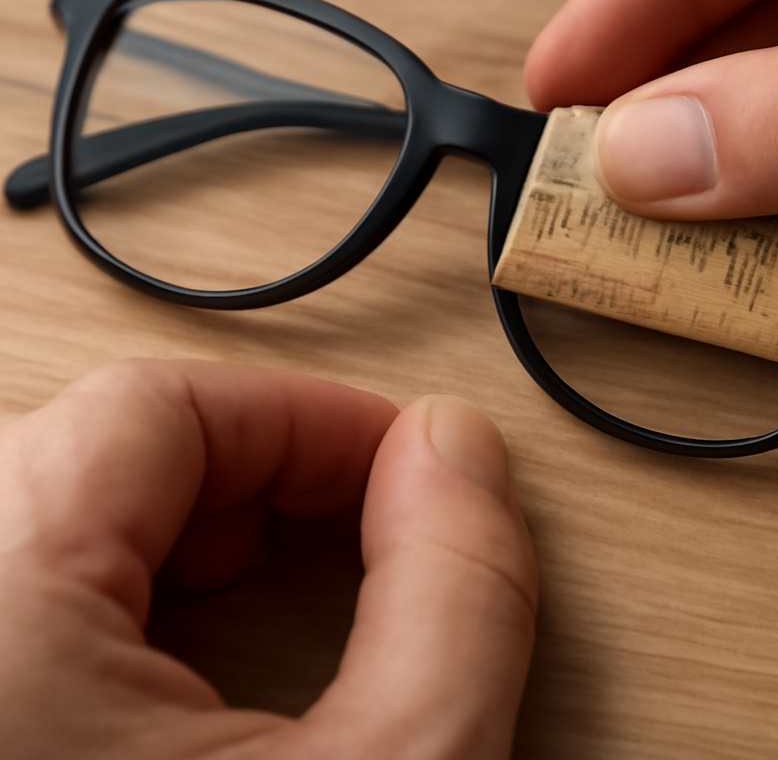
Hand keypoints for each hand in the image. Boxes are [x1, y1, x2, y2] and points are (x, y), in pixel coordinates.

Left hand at [0, 360, 536, 758]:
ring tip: (269, 568)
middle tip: (348, 512)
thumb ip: (453, 592)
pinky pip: (18, 588)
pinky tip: (180, 644)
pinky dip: (118, 585)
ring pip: (48, 511)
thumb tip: (457, 448)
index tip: (397, 456)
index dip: (306, 416)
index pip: (150, 411)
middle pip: (91, 449)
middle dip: (250, 463)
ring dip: (183, 518)